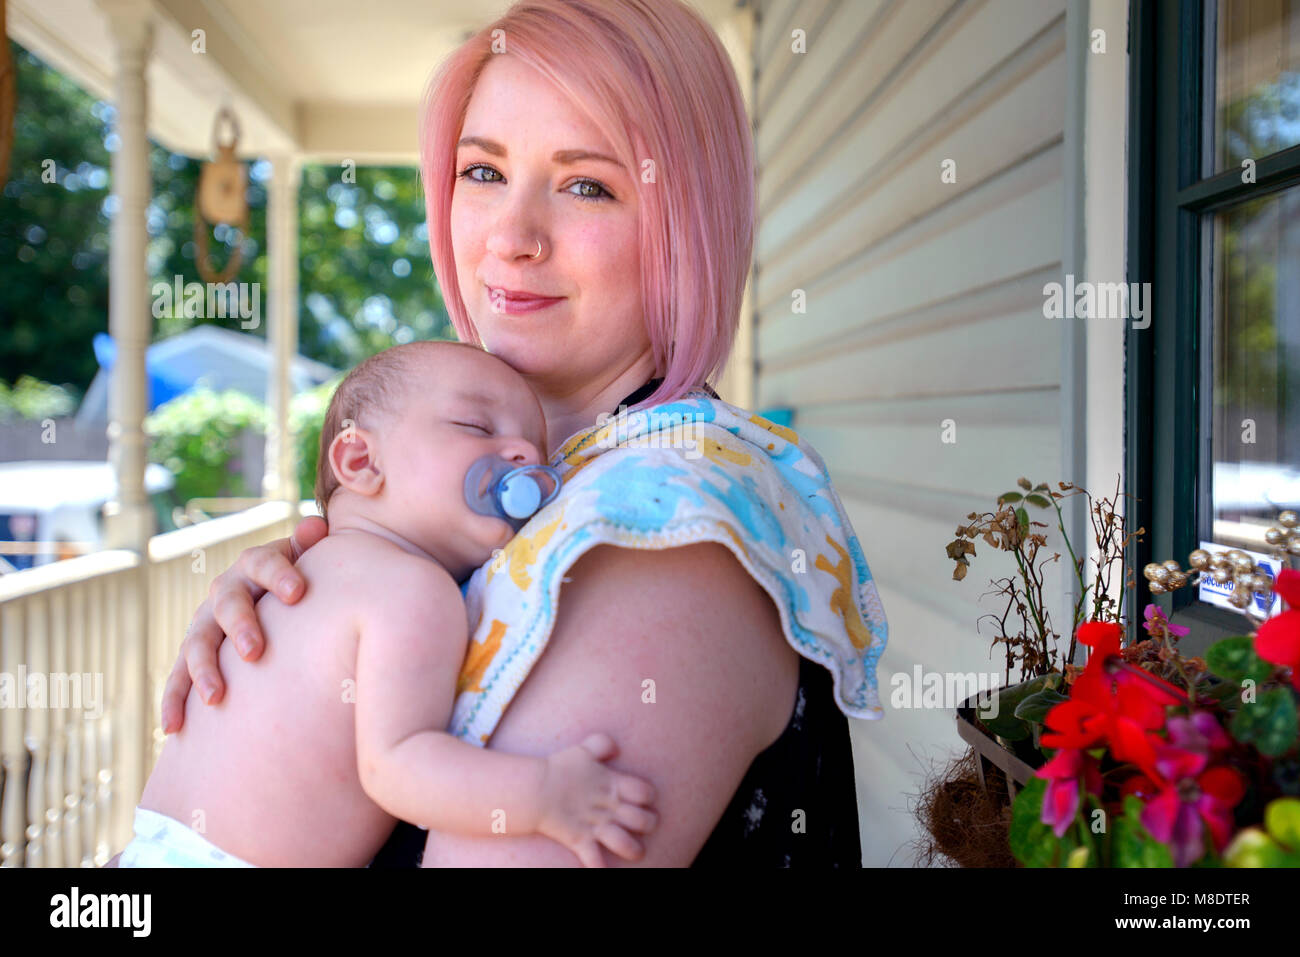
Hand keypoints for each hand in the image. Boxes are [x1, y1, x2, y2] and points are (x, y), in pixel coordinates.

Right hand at [159, 516, 327, 733]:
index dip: (279, 575)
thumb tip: (316, 527)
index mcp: (256, 565)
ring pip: (198, 642)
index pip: (263, 563)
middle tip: (255, 651)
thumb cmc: (306, 582)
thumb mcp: (312, 560)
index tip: (298, 593)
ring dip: (204, 669)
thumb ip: (312, 546)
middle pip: (228, 603)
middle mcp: (227, 590)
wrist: (280, 600)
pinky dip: (174, 700)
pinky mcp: (194, 654)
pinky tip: (173, 727)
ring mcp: (206, 622)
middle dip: (240, 626)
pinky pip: (178, 677)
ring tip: (217, 697)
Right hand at [536, 732, 657, 867]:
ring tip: (636, 852)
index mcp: (613, 784)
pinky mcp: (579, 840)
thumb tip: (616, 749)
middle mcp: (609, 807)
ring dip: (633, 850)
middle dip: (649, 824)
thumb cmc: (560, 768)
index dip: (648, 797)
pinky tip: (603, 868)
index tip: (645, 800)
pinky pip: (594, 859)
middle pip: (644, 820)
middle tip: (646, 825)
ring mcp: (595, 825)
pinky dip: (599, 867)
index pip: (645, 792)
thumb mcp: (583, 750)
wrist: (535, 788)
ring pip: (625, 843)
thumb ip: (602, 744)